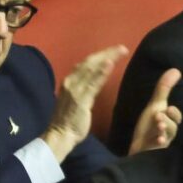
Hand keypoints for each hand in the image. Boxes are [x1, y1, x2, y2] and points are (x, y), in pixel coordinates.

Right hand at [43, 45, 127, 161]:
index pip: (86, 64)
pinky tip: (110, 64)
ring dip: (107, 58)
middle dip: (106, 53)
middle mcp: (71, 82)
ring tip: (120, 51)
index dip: (100, 56)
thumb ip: (83, 90)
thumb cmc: (69, 121)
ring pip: (92, 69)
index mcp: (70, 81)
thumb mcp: (76, 100)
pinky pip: (93, 83)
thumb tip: (93, 82)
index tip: (113, 51)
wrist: (60, 135)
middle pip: (90, 62)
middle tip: (122, 48)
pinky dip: (101, 73)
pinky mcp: (81, 99)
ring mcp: (75, 90)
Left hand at [128, 68, 182, 154]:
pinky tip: (157, 141)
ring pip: (167, 137)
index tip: (168, 108)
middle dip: (168, 121)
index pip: (177, 117)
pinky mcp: (155, 152)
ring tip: (157, 125)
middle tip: (159, 117)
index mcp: (168, 121)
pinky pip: (159, 149)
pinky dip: (158, 144)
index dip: (174, 114)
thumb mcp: (155, 105)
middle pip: (173, 127)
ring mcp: (162, 144)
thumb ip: (164, 88)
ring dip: (163, 129)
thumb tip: (176, 70)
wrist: (138, 147)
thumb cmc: (148, 126)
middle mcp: (167, 133)